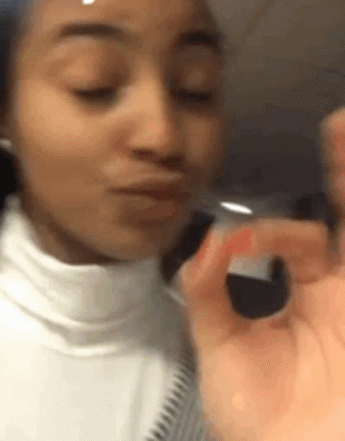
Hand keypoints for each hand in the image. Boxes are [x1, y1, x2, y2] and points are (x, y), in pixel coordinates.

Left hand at [178, 107, 344, 440]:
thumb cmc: (257, 418)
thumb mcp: (221, 346)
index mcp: (307, 295)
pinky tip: (343, 202)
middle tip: (339, 124)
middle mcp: (342, 292)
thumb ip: (207, 292)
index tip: (233, 243)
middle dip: (343, 171)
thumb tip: (205, 242)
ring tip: (344, 128)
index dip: (266, 233)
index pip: (295, 240)